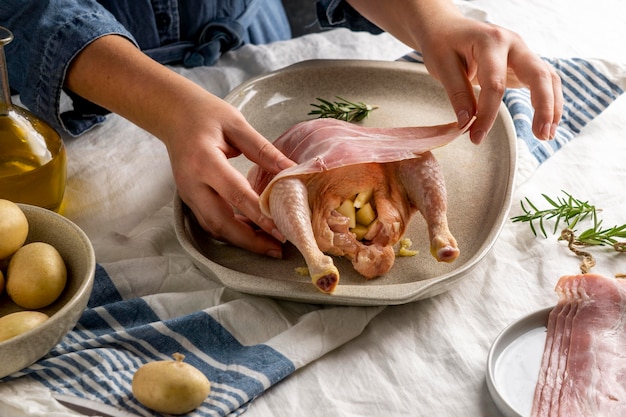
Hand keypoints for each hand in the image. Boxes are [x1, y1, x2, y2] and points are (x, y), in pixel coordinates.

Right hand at [65, 35, 295, 256]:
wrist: (171, 112)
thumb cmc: (205, 113)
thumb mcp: (237, 124)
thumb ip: (263, 150)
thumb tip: (291, 170)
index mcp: (204, 161)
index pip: (235, 194)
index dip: (259, 215)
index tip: (281, 229)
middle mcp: (192, 184)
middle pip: (221, 222)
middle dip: (249, 240)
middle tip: (277, 248)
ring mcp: (187, 194)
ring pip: (214, 227)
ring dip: (241, 239)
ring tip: (268, 246)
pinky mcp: (189, 198)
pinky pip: (210, 221)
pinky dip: (230, 231)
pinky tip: (251, 232)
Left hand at [418, 16, 562, 143]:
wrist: (447, 28)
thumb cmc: (443, 44)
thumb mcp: (442, 65)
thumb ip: (457, 93)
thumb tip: (467, 122)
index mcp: (491, 41)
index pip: (495, 83)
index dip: (487, 114)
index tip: (476, 137)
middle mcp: (513, 43)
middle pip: (538, 75)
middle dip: (543, 107)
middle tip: (540, 136)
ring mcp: (522, 52)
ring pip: (548, 77)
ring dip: (552, 106)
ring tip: (546, 135)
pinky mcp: (523, 63)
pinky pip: (545, 81)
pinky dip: (549, 101)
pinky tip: (548, 123)